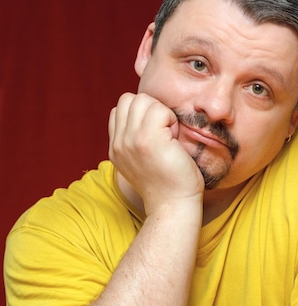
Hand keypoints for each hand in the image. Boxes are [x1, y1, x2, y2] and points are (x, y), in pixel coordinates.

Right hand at [108, 92, 203, 214]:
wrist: (173, 206)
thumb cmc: (169, 183)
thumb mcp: (143, 160)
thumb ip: (136, 139)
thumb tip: (146, 113)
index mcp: (116, 148)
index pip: (120, 109)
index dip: (141, 114)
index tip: (156, 136)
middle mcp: (118, 143)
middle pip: (130, 99)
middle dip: (151, 110)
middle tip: (164, 135)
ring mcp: (130, 140)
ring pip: (143, 100)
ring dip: (161, 114)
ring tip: (169, 137)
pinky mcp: (147, 140)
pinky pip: (159, 109)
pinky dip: (171, 119)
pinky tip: (174, 140)